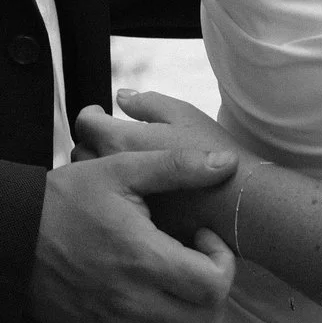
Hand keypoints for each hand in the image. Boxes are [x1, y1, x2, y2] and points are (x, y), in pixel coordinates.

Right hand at [27, 142, 237, 322]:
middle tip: (195, 257)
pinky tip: (147, 291)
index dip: (222, 261)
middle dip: (211, 288)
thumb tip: (226, 163)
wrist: (9, 235)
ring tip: (170, 273)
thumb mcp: (119, 170)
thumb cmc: (64, 199)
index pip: (213, 285)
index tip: (203, 236)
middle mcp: (133, 302)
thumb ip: (176, 166)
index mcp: (143, 259)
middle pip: (205, 320)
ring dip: (187, 308)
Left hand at [78, 93, 246, 246]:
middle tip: (110, 138)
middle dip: (92, 142)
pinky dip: (118, 195)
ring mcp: (120, 203)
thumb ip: (146, 103)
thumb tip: (121, 97)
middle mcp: (111, 173)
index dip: (92, 115)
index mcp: (119, 141)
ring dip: (101, 170)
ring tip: (123, 165)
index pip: (86, 123)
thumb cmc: (211, 151)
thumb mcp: (181, 114)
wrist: (238, 205)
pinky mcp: (132, 225)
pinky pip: (112, 206)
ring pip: (95, 183)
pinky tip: (138, 191)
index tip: (99, 114)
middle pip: (83, 153)